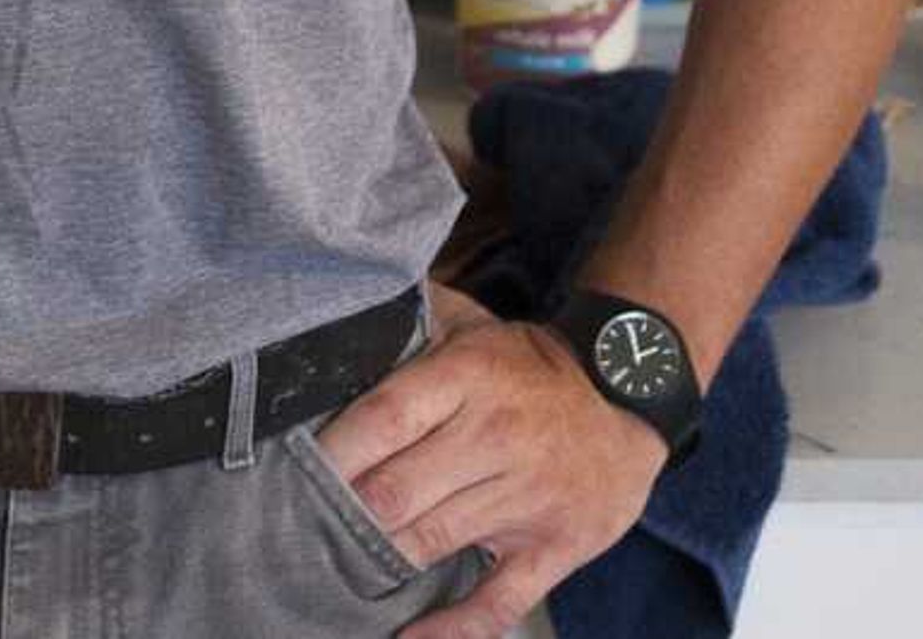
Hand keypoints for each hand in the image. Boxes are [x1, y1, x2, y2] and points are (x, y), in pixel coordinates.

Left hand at [311, 282, 669, 638]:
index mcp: (470, 377)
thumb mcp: (473, 325)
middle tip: (304, 522)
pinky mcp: (555, 548)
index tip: (293, 470)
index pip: (384, 418)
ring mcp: (528, 498)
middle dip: (344, 512)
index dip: (333, 452)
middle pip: (396, 491)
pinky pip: (496, 601)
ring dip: (377, 559)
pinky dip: (451, 630)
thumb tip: (344, 315)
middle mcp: (497, 436)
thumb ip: (412, 320)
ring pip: (430, 542)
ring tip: (335, 564)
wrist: (629, 402)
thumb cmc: (527, 367)